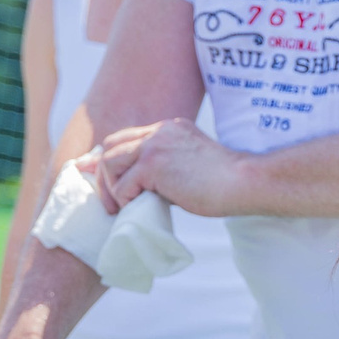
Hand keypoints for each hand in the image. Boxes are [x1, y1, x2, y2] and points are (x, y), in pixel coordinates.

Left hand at [90, 117, 248, 215]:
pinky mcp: (155, 164)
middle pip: (111, 145)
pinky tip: (139, 208)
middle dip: (103, 175)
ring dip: (111, 189)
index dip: (109, 158)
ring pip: (110, 161)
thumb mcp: (190, 166)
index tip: (94, 173)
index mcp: (168, 129)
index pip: (126, 137)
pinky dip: (125, 200)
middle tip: (111, 202)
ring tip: (123, 209)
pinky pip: (124, 184)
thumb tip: (137, 189)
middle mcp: (159, 131)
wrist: (245, 182)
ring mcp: (156, 145)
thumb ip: (164, 170)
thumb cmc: (224, 184)